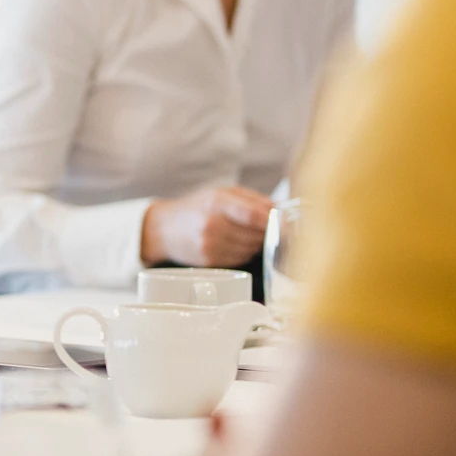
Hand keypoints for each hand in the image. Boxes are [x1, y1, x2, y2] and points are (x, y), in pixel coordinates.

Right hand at [141, 186, 271, 267]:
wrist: (164, 229)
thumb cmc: (196, 208)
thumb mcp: (221, 193)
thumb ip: (253, 200)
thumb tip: (282, 210)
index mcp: (216, 202)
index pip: (252, 214)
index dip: (276, 221)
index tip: (291, 226)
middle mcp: (212, 225)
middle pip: (257, 234)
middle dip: (267, 231)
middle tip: (264, 225)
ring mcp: (211, 246)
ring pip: (252, 248)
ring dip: (255, 242)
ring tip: (241, 232)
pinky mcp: (211, 262)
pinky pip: (242, 258)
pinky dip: (244, 251)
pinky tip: (231, 242)